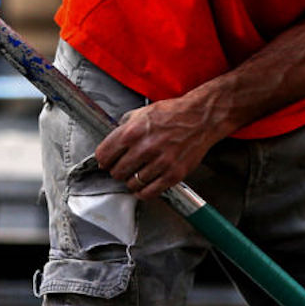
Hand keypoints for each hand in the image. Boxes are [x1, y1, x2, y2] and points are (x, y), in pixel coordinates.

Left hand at [93, 95, 226, 200]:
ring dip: (132, 181)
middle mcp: (144, 148)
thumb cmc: (174, 114)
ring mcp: (160, 163)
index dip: (104, 160)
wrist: (200, 118)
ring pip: (132, 184)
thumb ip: (126, 127)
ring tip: (137, 174)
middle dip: (118, 171)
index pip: (104, 155)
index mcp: (132, 131)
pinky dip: (142, 192)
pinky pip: (149, 193)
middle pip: (116, 172)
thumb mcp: (143, 112)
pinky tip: (143, 186)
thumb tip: (113, 143)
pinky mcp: (172, 175)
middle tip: (124, 168)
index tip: (107, 162)